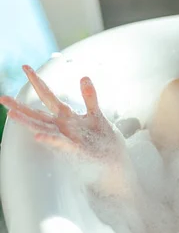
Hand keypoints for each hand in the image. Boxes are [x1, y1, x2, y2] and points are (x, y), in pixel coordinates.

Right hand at [0, 65, 124, 162]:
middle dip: (21, 106)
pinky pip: (63, 144)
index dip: (37, 82)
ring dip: (28, 122)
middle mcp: (64, 128)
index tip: (25, 67)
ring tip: (11, 113)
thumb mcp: (96, 115)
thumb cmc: (102, 141)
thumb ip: (89, 97)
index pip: (48, 97)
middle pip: (39, 114)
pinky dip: (51, 140)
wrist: (114, 165)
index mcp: (67, 118)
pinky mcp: (79, 150)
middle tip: (1, 97)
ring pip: (45, 128)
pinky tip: (38, 136)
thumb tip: (84, 76)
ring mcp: (69, 139)